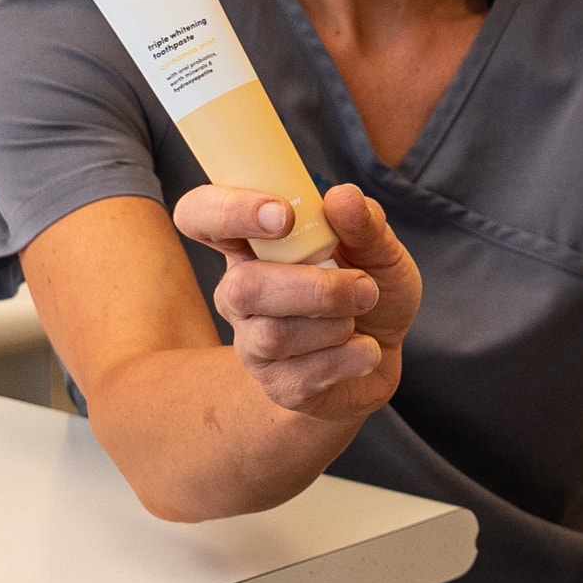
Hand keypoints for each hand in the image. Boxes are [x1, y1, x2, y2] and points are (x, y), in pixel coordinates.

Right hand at [174, 183, 418, 423]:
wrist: (383, 355)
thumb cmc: (367, 291)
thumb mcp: (380, 249)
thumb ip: (365, 222)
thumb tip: (342, 197)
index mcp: (252, 246)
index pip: (200, 215)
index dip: (227, 211)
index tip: (283, 215)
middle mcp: (239, 293)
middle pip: (242, 288)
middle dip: (314, 288)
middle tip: (362, 286)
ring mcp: (252, 343)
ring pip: (274, 335)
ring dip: (337, 322)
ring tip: (363, 313)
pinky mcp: (278, 386)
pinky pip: (305, 374)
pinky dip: (351, 357)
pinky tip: (365, 349)